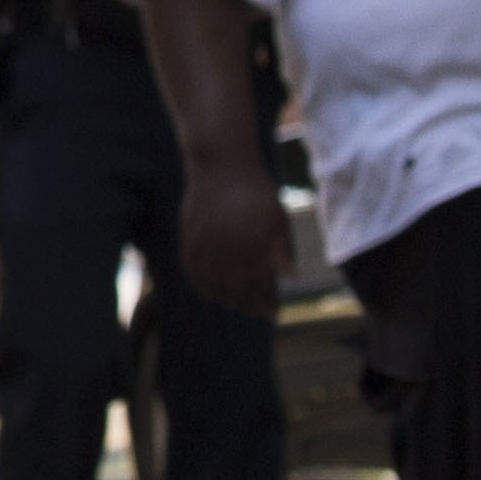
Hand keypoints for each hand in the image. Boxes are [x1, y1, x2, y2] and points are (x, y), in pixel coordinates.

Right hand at [176, 144, 292, 318]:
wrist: (222, 166)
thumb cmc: (257, 192)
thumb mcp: (278, 220)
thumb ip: (282, 250)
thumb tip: (290, 278)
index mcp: (255, 249)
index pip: (262, 288)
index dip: (268, 303)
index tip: (272, 313)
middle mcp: (229, 252)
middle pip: (237, 292)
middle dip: (248, 305)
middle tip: (254, 312)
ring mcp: (207, 246)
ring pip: (212, 285)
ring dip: (223, 297)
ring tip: (231, 302)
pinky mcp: (189, 237)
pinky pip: (191, 269)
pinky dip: (198, 283)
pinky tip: (206, 290)